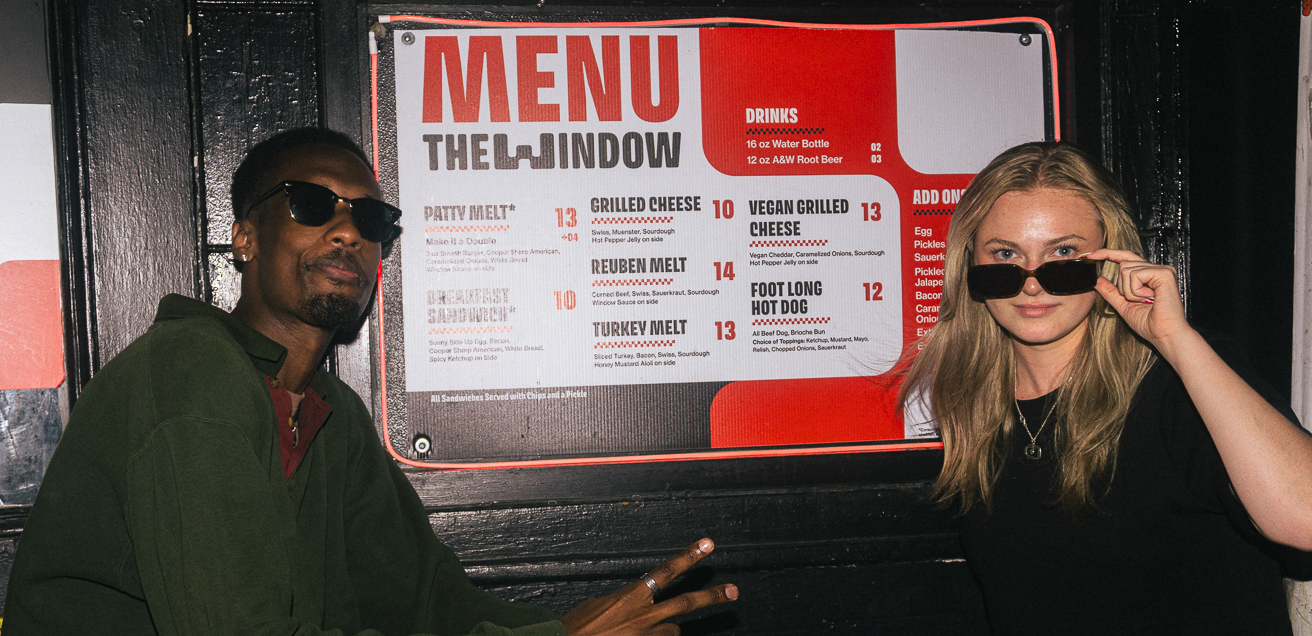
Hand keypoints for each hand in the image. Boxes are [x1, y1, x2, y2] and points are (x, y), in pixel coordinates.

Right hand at [560, 538, 737, 635]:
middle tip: (733, 591)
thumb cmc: (576, 628)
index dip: (689, 556)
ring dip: (664, 632)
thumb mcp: (598, 604)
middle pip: (686, 603)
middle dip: (713, 596)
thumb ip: (624, 600)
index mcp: (631, 596)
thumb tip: (636, 599)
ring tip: (643, 633)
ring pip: (672, 632)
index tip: (707, 545)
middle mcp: (644, 616)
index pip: (666, 571)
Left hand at [1086, 248, 1189, 346]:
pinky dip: (1136, 290)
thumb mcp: (1123, 304)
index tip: (1089, 255)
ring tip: (1145, 301)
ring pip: (1126, 269)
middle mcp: (1156, 269)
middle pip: (1123, 263)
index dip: (1107, 253)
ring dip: (1129, 291)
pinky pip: (1136, 275)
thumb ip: (1110, 291)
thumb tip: (1097, 278)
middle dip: (1122, 286)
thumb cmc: (1149, 324)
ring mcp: (1162, 270)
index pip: (1125, 257)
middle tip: (1138, 301)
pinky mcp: (1164, 273)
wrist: (1164, 335)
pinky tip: (1150, 298)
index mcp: (1148, 275)